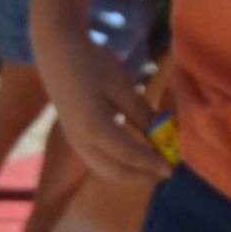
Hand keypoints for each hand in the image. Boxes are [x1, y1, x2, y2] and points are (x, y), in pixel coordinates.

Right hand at [48, 36, 172, 190]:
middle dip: (143, 176)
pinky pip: (99, 163)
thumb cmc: (93, 65)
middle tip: (166, 172)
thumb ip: (142, 114)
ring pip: (105, 171)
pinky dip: (119, 167)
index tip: (173, 166)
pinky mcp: (75, 140)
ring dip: (131, 175)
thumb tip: (163, 136)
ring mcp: (76, 143)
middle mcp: (82, 142)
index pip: (129, 155)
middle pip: (116, 172)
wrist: (58, 55)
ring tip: (153, 170)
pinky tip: (134, 159)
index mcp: (95, 127)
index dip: (153, 163)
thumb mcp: (122, 86)